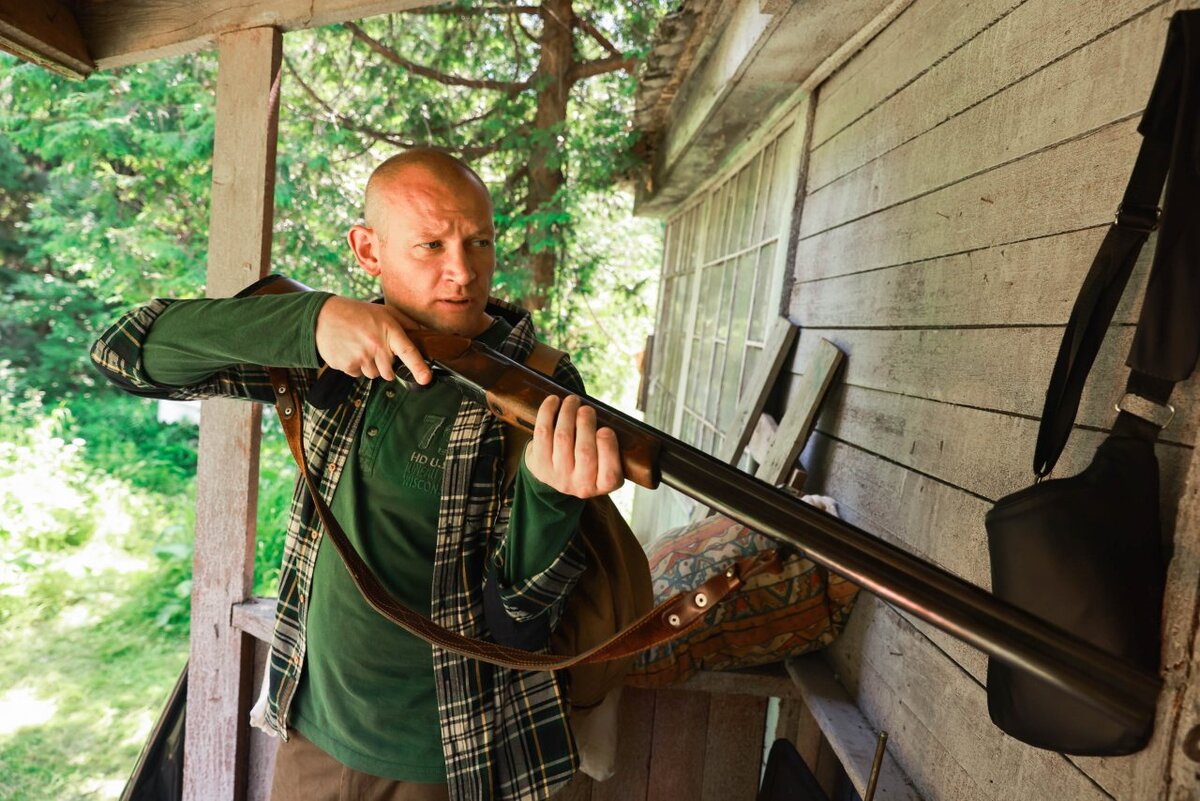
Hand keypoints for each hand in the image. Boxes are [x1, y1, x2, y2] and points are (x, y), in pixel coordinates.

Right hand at [314, 296, 432, 383]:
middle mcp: (376, 345)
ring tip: (359, 346)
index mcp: (389, 331)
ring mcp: (361, 356)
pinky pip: (357, 374)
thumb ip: (406, 322)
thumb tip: (425, 333)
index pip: (408, 352)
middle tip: (374, 348)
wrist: (323, 316)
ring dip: (369, 365)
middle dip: (385, 365)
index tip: (425, 379)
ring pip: (373, 375)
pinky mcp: (346, 365)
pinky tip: (349, 350)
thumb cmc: (357, 313)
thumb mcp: (384, 311)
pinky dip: (354, 366)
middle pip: (389, 372)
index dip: (418, 367)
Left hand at [523, 395, 623, 497]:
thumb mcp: (608, 460)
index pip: (609, 473)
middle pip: (584, 452)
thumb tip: (604, 417)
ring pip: (563, 438)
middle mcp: (581, 486)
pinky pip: (542, 434)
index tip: (606, 429)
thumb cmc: (591, 458)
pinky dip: (547, 413)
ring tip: (572, 401)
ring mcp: (558, 477)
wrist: (559, 473)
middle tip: (587, 409)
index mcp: (604, 485)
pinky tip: (553, 401)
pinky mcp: (540, 465)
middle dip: (586, 424)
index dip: (607, 449)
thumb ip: (611, 444)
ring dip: (567, 413)